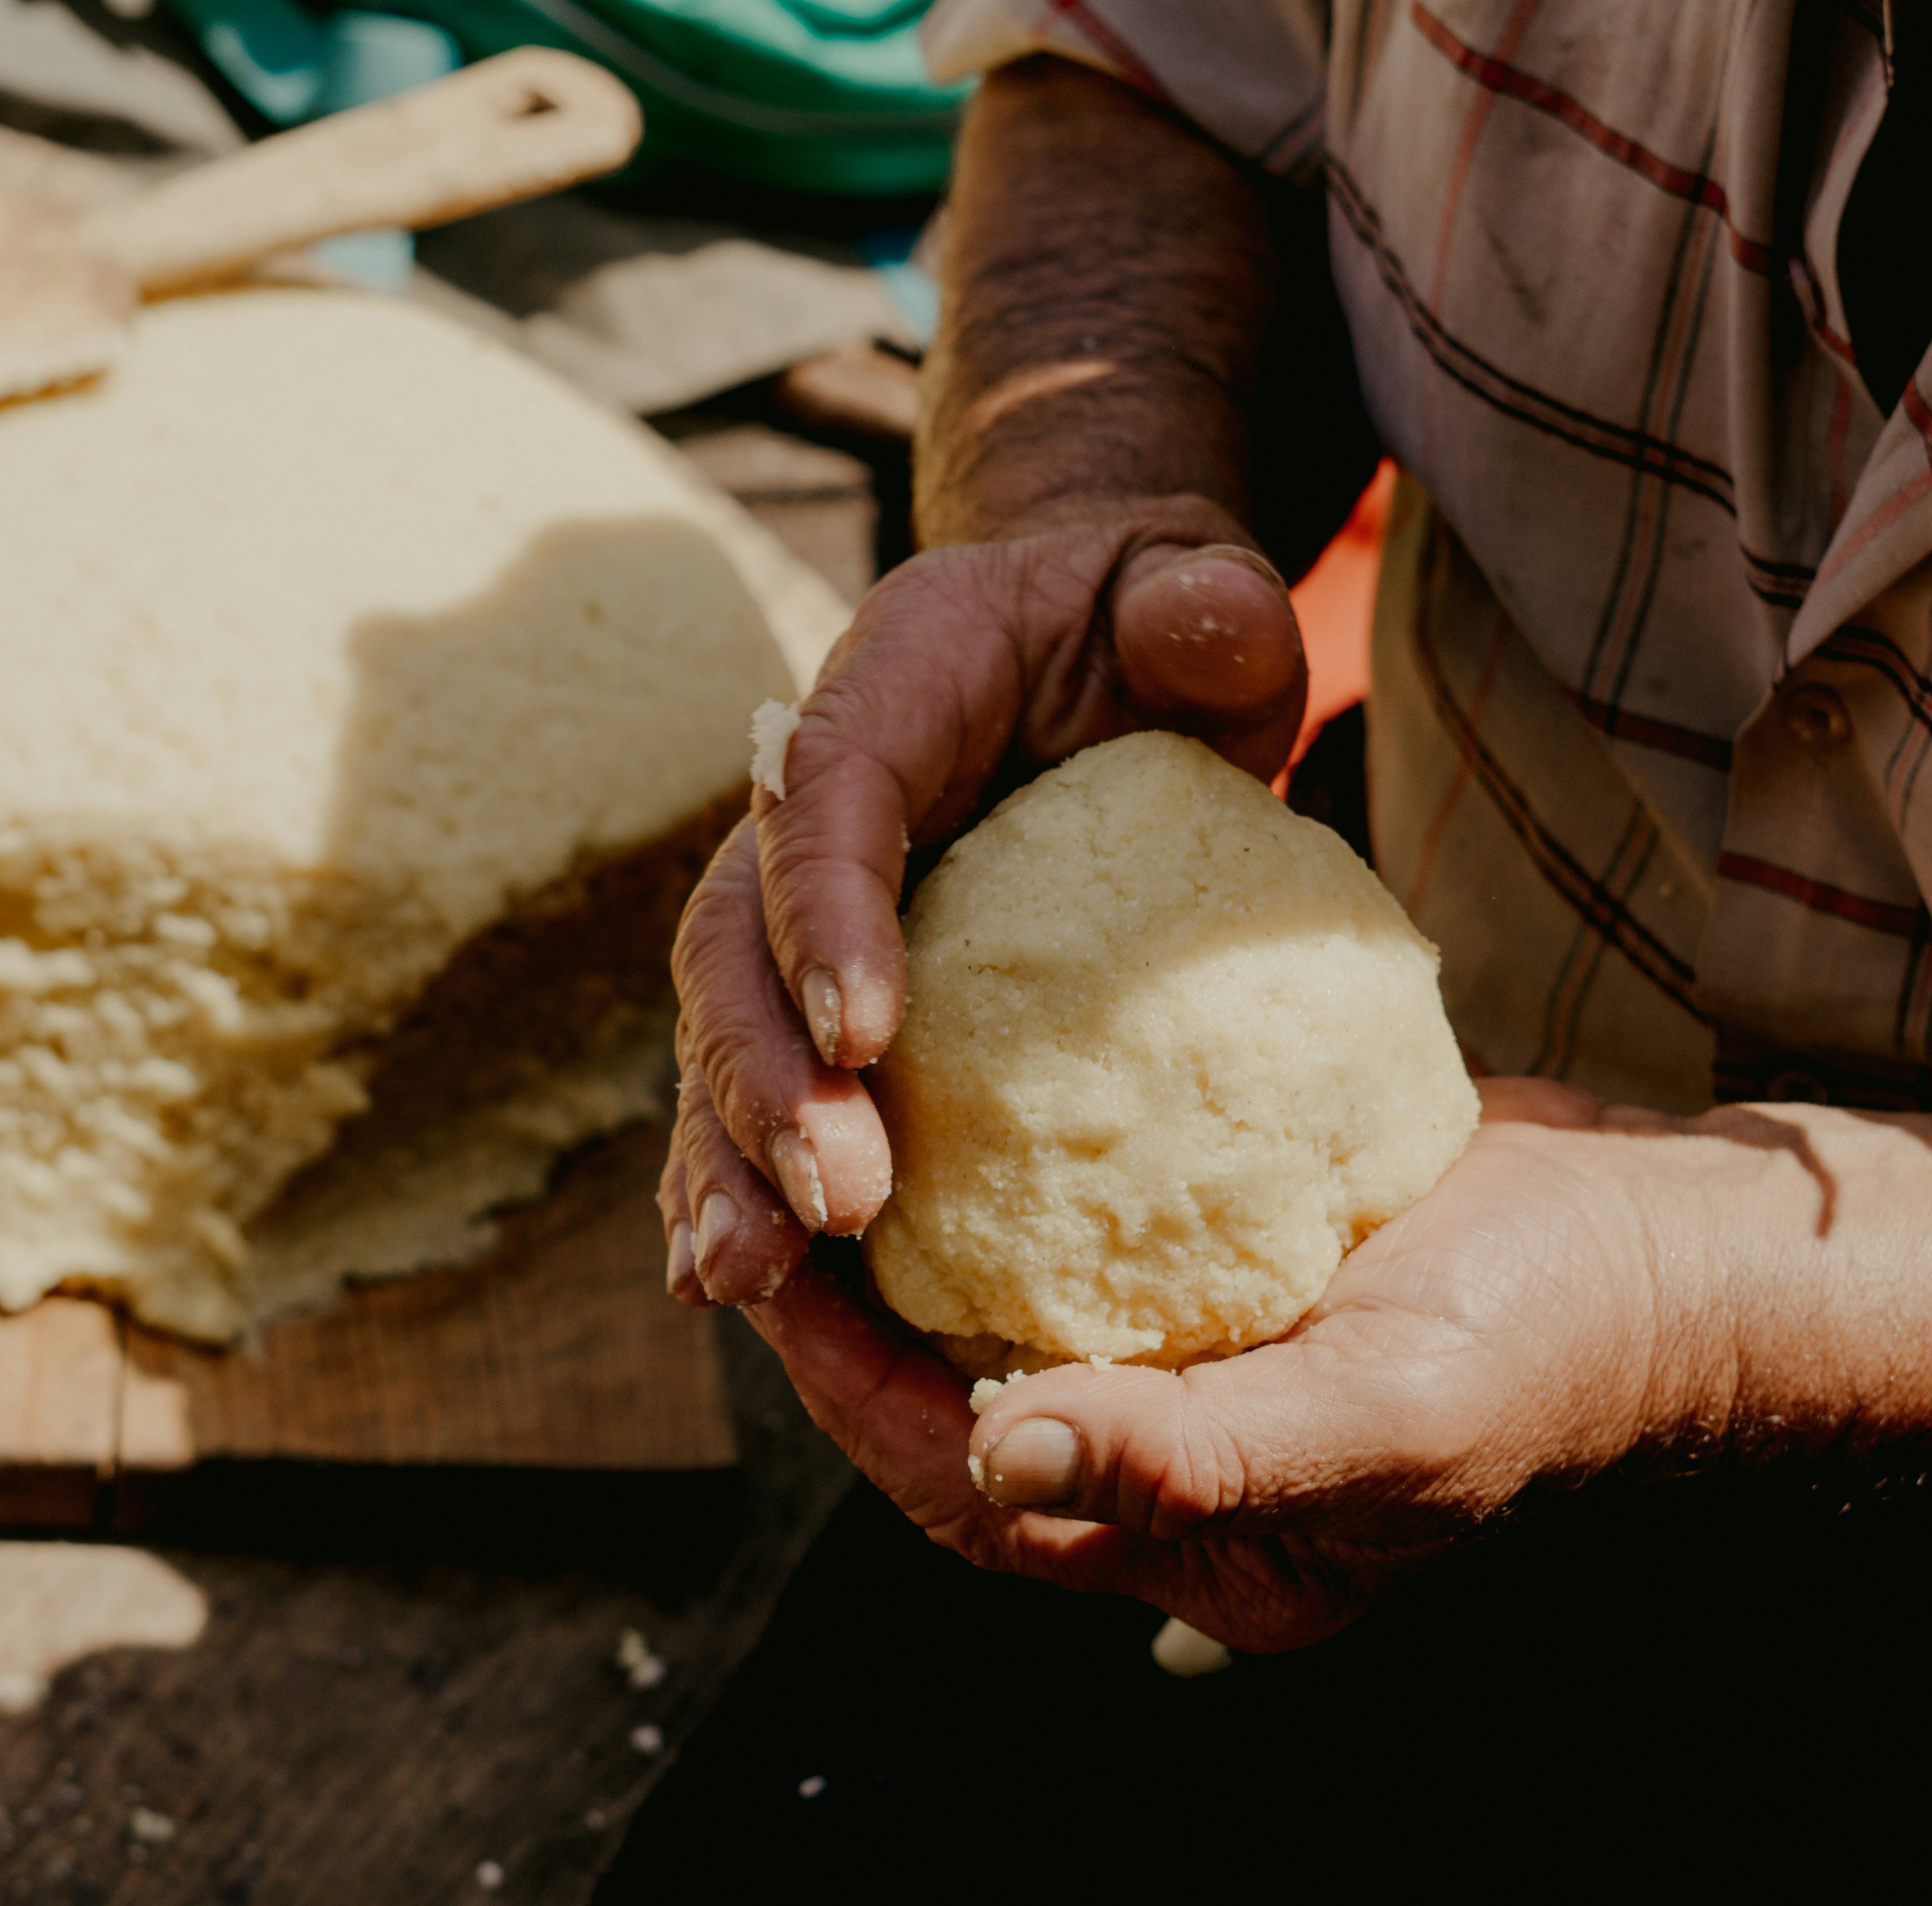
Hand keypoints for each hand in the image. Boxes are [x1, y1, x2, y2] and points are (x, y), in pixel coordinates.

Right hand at [658, 497, 1306, 1308]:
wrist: (1085, 648)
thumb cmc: (1144, 628)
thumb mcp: (1191, 594)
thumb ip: (1205, 605)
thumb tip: (1208, 618)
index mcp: (886, 686)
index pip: (828, 790)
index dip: (826, 909)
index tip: (863, 1033)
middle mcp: (804, 802)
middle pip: (735, 937)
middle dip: (762, 1076)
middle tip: (829, 1201)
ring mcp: (794, 905)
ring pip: (723, 1032)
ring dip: (725, 1156)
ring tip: (746, 1276)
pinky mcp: (811, 990)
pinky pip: (752, 1089)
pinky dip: (732, 1180)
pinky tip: (737, 1286)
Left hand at [738, 1081, 1769, 1651]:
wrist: (1667, 1255)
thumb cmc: (1547, 1350)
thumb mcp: (1382, 1413)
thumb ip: (1196, 1455)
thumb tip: (1002, 1452)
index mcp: (1194, 1545)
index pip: (966, 1491)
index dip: (856, 1395)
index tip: (778, 1282)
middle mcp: (1177, 1470)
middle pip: (954, 1415)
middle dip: (851, 1328)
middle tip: (764, 1203)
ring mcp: (1195, 1369)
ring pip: (1000, 1328)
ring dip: (911, 1254)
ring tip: (830, 1150)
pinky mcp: (1215, 1277)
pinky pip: (1074, 1247)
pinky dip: (1006, 1188)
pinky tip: (950, 1099)